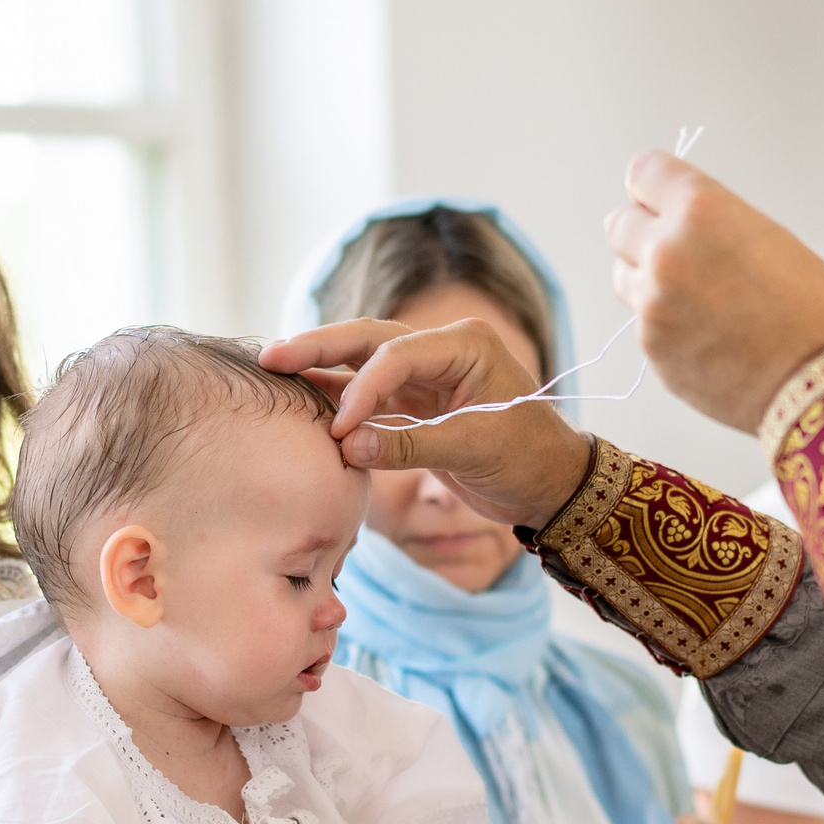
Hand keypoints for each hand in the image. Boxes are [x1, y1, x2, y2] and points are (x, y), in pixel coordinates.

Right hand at [259, 317, 595, 529]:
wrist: (551, 483)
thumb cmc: (528, 458)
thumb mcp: (475, 450)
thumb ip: (410, 445)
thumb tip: (348, 446)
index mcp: (466, 344)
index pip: (397, 354)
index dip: (362, 388)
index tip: (341, 428)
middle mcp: (442, 350)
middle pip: (369, 340)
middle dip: (320, 347)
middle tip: (272, 357)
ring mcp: (426, 375)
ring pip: (362, 363)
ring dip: (321, 369)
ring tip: (274, 369)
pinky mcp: (415, 402)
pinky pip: (368, 395)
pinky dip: (338, 400)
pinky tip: (303, 400)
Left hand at [605, 152, 823, 433]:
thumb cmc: (818, 309)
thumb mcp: (772, 238)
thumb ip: (718, 226)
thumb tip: (688, 231)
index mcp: (702, 210)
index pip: (643, 173)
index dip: (654, 187)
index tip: (661, 198)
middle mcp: (666, 252)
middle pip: (619, 224)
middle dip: (643, 232)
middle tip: (676, 249)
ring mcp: (653, 306)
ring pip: (625, 278)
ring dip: (648, 280)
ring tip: (698, 299)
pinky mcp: (653, 351)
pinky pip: (645, 327)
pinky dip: (667, 328)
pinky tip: (710, 338)